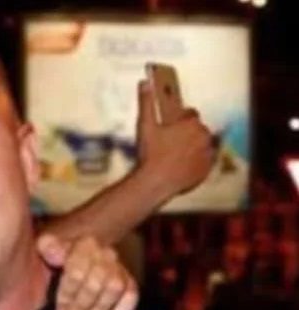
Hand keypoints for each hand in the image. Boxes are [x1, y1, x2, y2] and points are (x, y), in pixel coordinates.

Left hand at [37, 234, 138, 309]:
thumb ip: (48, 246)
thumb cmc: (60, 254)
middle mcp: (105, 254)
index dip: (67, 296)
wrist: (82, 250)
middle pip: (96, 283)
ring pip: (114, 289)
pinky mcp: (129, 281)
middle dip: (81, 308)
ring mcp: (119, 267)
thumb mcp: (47, 245)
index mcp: (84, 245)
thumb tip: (53, 253)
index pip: (77, 272)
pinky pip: (131, 296)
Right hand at [136, 80, 214, 202]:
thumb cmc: (150, 154)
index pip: (191, 115)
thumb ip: (146, 102)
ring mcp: (207, 155)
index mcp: (192, 123)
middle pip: (198, 130)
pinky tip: (182, 167)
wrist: (155, 183)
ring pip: (202, 147)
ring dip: (193, 148)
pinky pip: (203, 163)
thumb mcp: (145, 126)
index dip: (180, 120)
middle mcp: (204, 137)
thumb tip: (144, 83)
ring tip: (176, 157)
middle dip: (188, 135)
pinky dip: (196, 164)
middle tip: (171, 145)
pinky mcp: (206, 170)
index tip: (172, 128)